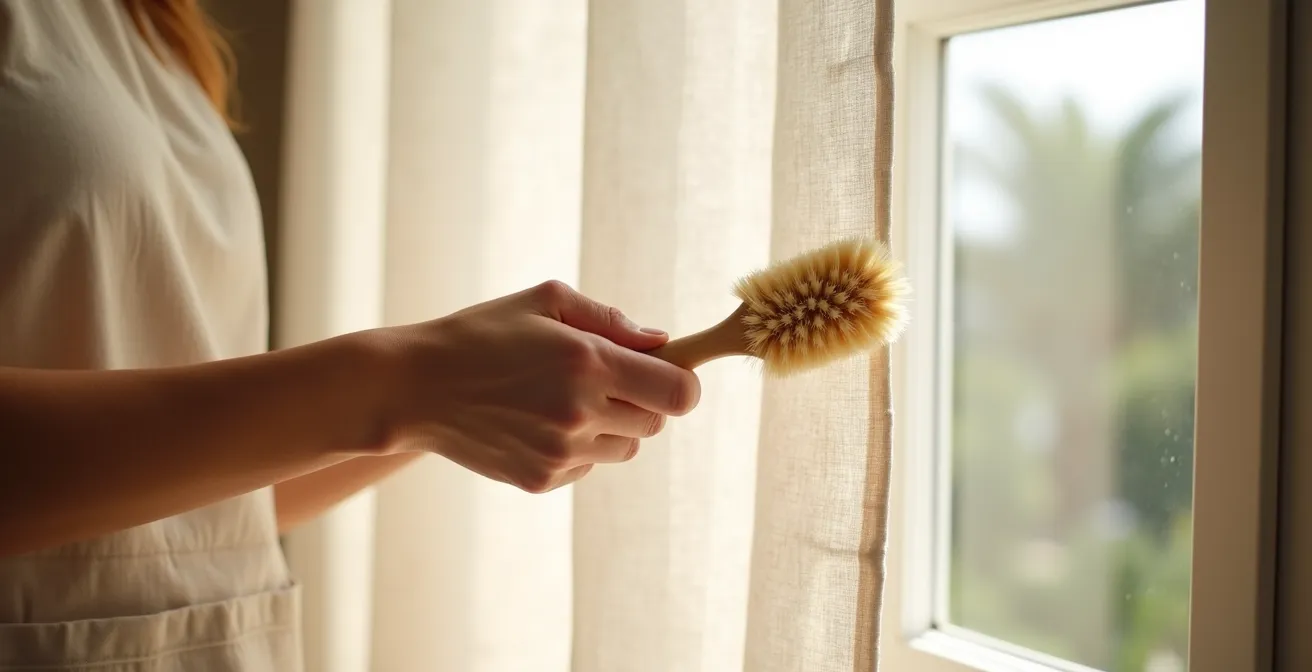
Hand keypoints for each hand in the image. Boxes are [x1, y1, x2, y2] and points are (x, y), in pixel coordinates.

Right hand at [371, 281, 700, 492]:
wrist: (415, 388)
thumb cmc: (482, 334)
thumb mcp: (545, 301)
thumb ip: (609, 320)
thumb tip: (661, 343)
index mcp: (588, 363)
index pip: (678, 394)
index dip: (680, 383)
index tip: (663, 373)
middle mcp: (580, 413)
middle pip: (656, 423)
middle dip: (642, 400)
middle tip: (602, 378)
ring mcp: (561, 453)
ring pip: (625, 449)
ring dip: (612, 426)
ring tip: (564, 399)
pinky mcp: (541, 480)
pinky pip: (588, 466)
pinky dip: (578, 448)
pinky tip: (537, 421)